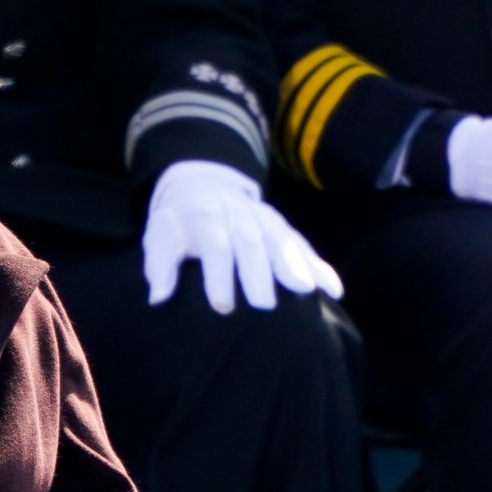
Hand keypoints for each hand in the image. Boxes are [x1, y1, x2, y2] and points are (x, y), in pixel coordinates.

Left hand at [142, 160, 343, 313]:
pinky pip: (303, 245)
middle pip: (251, 242)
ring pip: (282, 240)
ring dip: (295, 265)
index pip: (214, 246)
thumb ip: (160, 265)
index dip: (218, 275)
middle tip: (265, 305)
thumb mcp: (159, 238)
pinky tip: (333, 290)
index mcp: (205, 217)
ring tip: (305, 292)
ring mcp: (264, 218)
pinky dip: (319, 266)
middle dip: (259, 272)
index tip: (221, 306)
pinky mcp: (282, 227)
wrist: (201, 185)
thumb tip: (158, 297)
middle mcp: (238, 215)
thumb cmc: (177, 224)